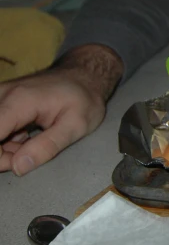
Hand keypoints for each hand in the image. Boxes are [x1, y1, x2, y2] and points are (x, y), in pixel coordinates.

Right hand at [0, 45, 122, 175]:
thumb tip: (18, 167)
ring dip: (3, 148)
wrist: (84, 77)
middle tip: (30, 155)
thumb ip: (48, 146)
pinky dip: (4, 140)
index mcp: (20, 100)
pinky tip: (25, 138)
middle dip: (1, 154)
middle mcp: (2, 94)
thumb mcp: (76, 126)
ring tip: (32, 144)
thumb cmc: (84, 99)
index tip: (18, 162)